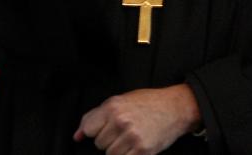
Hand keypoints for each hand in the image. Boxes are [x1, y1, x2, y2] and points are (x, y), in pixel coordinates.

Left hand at [73, 85, 200, 154]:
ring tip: (130, 139)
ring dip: (118, 150)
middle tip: (122, 131)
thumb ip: (95, 116)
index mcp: (113, 107)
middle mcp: (121, 121)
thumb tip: (77, 136)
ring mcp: (132, 137)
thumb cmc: (148, 103)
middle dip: (108, 140)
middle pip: (99, 144)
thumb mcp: (120, 101)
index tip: (102, 130)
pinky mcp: (142, 150)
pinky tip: (135, 147)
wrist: (175, 108)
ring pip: (110, 154)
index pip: (88, 129)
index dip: (95, 131)